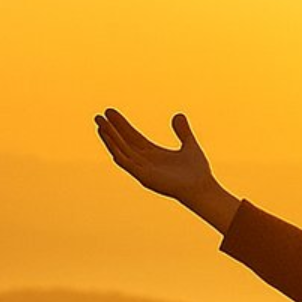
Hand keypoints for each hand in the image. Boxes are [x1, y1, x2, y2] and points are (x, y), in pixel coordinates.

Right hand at [95, 108, 215, 202]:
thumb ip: (183, 131)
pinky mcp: (144, 176)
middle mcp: (145, 161)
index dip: (121, 125)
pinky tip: (109, 139)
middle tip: (99, 116)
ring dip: (110, 138)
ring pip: (122, 150)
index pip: (133, 137)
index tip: (110, 113)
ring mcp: (143, 169)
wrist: (202, 188)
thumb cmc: (197, 172)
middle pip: (124, 142)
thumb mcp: (189, 145)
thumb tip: (178, 115)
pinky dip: (117, 150)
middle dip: (111, 130)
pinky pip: (126, 162)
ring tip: (100, 124)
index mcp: (154, 154)